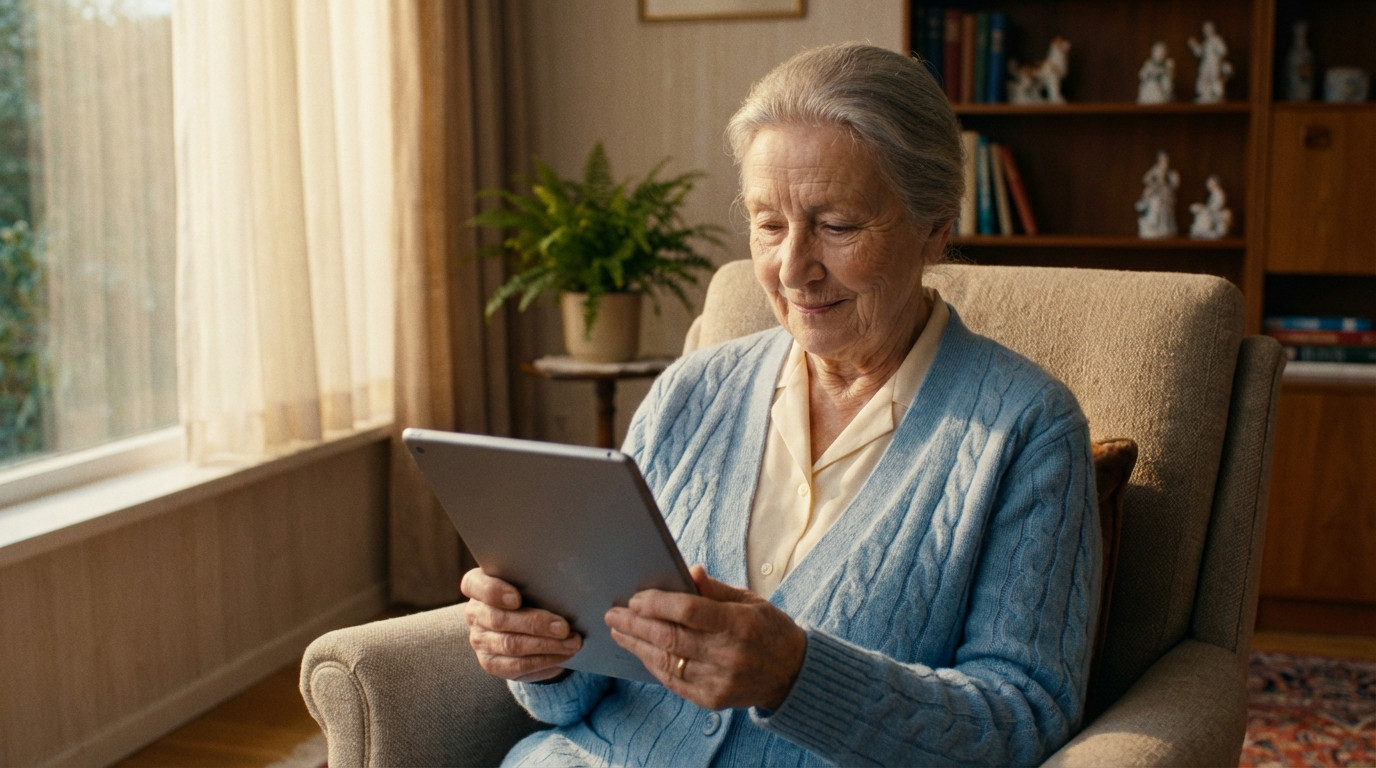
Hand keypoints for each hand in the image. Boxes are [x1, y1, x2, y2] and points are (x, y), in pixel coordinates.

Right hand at [460, 567, 582, 682]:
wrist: (525, 627)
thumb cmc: (531, 595)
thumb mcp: (531, 584)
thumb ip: (537, 582)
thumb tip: (566, 589)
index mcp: (478, 586)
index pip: (474, 585)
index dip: (493, 592)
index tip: (517, 599)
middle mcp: (475, 613)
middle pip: (498, 619)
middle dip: (535, 624)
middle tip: (564, 627)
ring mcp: (480, 640)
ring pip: (510, 644)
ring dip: (546, 645)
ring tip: (572, 642)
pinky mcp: (491, 663)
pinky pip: (518, 665)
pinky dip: (545, 660)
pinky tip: (563, 654)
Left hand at [605, 565, 806, 710]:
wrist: (792, 674)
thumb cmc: (768, 629)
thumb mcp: (750, 601)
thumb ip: (715, 590)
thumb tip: (688, 571)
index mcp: (740, 624)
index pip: (689, 611)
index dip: (658, 603)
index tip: (636, 598)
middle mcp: (729, 655)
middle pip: (670, 638)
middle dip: (636, 624)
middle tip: (614, 614)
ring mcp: (720, 681)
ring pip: (666, 661)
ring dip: (637, 645)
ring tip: (619, 631)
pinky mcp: (712, 700)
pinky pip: (673, 681)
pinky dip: (653, 665)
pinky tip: (640, 651)